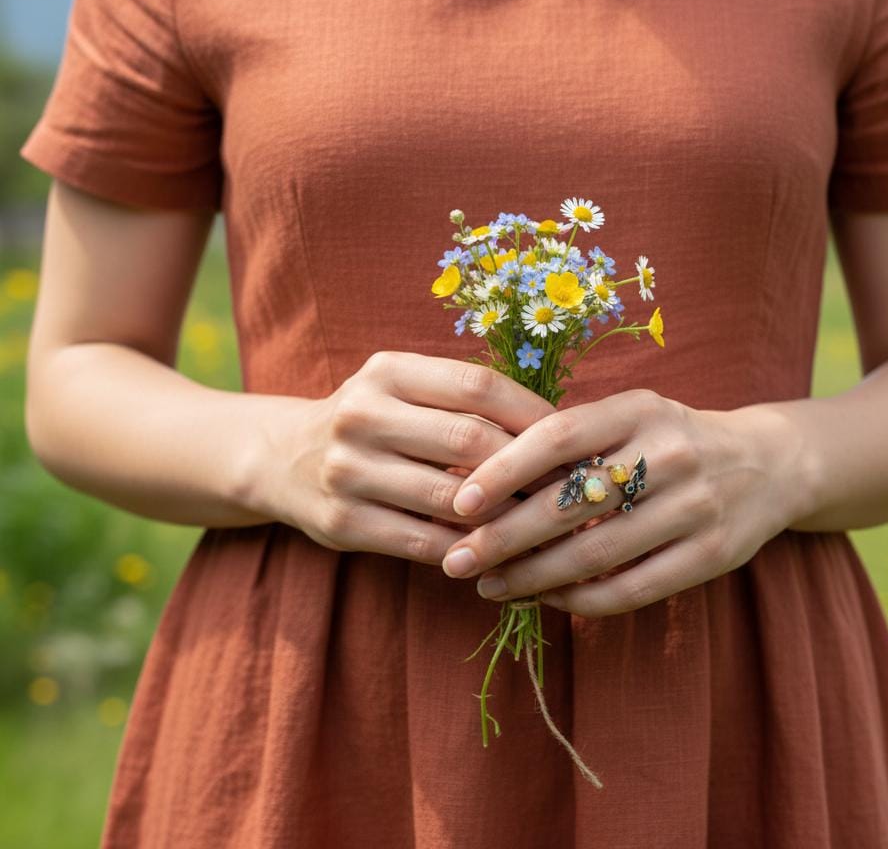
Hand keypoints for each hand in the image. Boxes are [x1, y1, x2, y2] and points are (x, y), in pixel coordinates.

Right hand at [256, 350, 570, 562]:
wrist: (283, 458)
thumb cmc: (373, 419)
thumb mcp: (404, 387)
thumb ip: (463, 400)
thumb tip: (555, 431)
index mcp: (387, 370)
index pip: (478, 386)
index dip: (531, 413)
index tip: (568, 438)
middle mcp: (362, 414)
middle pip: (469, 441)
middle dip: (527, 469)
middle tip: (568, 488)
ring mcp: (348, 471)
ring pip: (451, 500)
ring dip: (505, 517)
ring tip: (544, 524)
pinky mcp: (342, 523)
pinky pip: (424, 543)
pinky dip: (468, 550)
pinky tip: (497, 553)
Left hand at [438, 389, 809, 616]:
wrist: (769, 464)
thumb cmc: (673, 438)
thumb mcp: (632, 417)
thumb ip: (572, 440)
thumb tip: (480, 479)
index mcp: (640, 409)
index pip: (559, 435)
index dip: (504, 469)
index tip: (460, 502)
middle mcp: (670, 453)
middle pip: (570, 503)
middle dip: (503, 538)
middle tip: (456, 561)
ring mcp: (695, 507)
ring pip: (595, 554)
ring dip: (532, 577)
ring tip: (489, 587)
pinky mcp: (711, 555)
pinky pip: (630, 589)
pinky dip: (579, 600)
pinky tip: (545, 598)